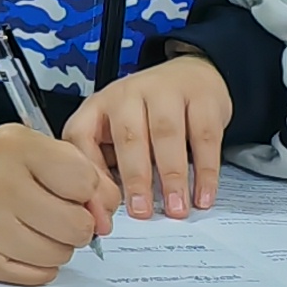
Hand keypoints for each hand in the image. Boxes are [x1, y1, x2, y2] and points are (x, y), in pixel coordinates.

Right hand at [0, 124, 117, 284]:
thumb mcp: (35, 147)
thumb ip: (82, 172)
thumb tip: (105, 217)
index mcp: (15, 147)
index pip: (84, 182)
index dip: (88, 190)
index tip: (72, 190)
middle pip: (76, 226)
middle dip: (77, 223)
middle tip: (59, 214)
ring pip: (60, 255)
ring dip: (59, 245)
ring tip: (38, 228)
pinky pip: (38, 275)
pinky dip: (39, 264)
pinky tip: (23, 244)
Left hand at [66, 53, 232, 220]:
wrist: (191, 73)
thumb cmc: (147, 112)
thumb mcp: (117, 130)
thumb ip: (108, 164)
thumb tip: (104, 212)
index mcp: (99, 105)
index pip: (81, 136)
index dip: (89, 175)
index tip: (100, 210)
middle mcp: (129, 94)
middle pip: (128, 136)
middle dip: (135, 178)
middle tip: (142, 212)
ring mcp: (166, 91)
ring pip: (167, 134)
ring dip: (172, 176)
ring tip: (176, 208)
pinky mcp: (202, 97)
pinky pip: (204, 136)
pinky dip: (205, 170)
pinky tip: (203, 196)